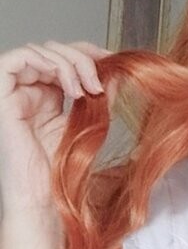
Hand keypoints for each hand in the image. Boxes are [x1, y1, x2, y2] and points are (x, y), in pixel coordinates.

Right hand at [0, 40, 113, 214]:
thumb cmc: (62, 172)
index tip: (112, 62)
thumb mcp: (87, 124)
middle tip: (100, 83)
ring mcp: (15, 93)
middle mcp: (30, 91)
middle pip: (53, 50)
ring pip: (38, 51)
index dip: (88, 53)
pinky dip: (45, 62)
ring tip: (86, 90)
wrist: (45, 198)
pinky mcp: (2, 96)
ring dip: (68, 63)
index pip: (65, 59)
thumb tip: (115, 74)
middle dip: (81, 58)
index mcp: (49, 96)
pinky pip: (15, 59)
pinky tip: (67, 84)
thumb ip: (97, 97)